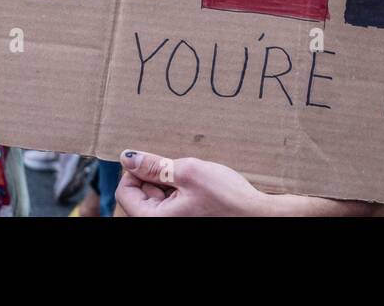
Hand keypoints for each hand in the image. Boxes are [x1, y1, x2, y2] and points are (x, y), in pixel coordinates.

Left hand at [114, 149, 273, 216]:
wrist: (258, 216)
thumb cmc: (227, 198)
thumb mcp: (188, 172)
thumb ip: (154, 165)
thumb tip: (128, 157)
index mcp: (154, 220)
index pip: (126, 192)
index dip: (138, 171)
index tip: (157, 161)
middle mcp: (162, 225)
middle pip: (141, 195)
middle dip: (157, 176)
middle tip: (181, 168)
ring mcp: (175, 223)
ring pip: (158, 197)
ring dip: (170, 182)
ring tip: (193, 176)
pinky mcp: (187, 220)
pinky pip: (173, 203)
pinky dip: (180, 190)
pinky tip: (198, 184)